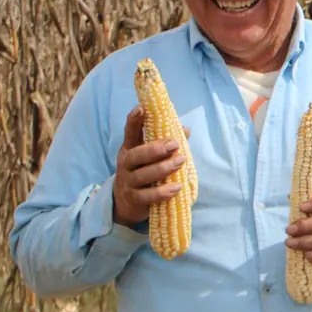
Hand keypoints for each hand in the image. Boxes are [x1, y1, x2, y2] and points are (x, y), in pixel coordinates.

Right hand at [112, 105, 189, 227]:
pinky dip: (162, 192)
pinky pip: (147, 196)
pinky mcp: (134, 199)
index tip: (142, 108)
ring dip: (163, 168)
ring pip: (144, 174)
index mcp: (130, 149)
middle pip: (137, 155)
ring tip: (180, 161)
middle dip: (156, 149)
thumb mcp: (151, 157)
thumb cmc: (144, 172)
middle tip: (174, 144)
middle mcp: (126, 164)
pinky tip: (176, 188)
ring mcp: (128, 182)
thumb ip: (166, 143)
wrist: (126, 203)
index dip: (134, 121)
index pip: (130, 133)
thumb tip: (185, 130)